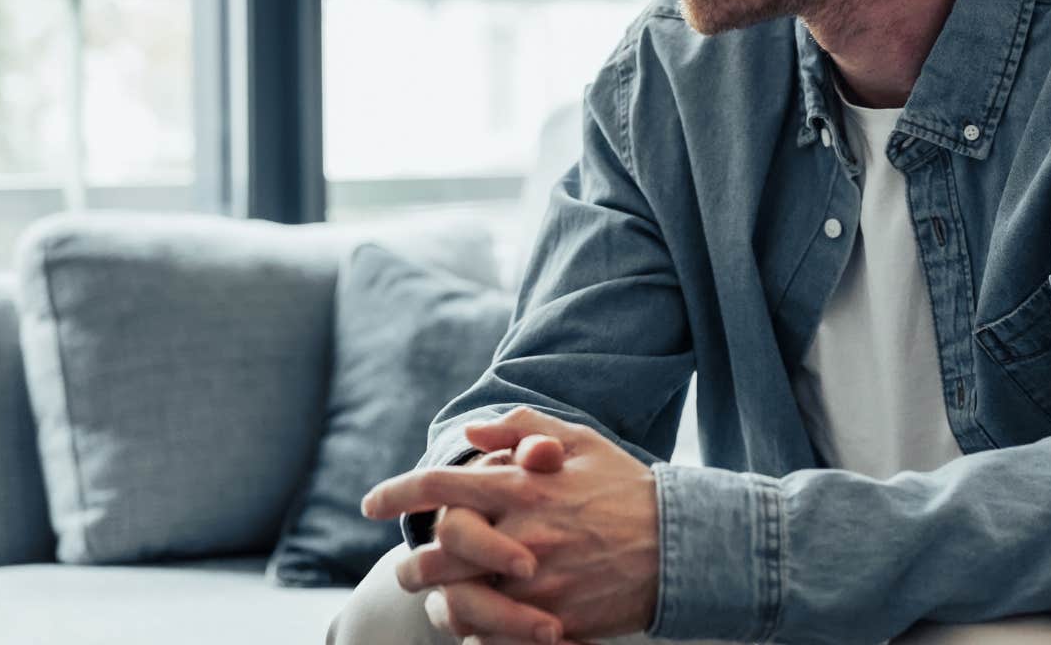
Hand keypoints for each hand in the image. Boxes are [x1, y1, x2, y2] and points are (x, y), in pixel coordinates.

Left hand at [363, 406, 660, 643]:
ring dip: (438, 602)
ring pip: (456, 602)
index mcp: (522, 487)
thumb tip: (473, 433)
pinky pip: (491, 637)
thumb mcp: (580, 442)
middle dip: (410, 563)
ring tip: (436, 601)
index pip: (439, 486)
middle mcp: (521, 536)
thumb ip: (523, 427)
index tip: (369, 503)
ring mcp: (535, 584)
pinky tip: (475, 624)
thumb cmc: (625, 488)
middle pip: (434, 554)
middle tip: (406, 566)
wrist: (681, 546)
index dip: (395, 492)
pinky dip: (475, 632)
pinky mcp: (550, 623)